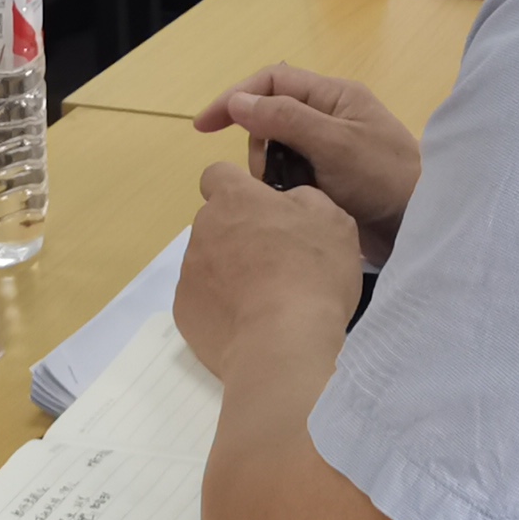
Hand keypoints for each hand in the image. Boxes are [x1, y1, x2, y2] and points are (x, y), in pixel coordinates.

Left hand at [175, 162, 369, 384]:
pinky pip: (203, 300)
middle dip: (238, 235)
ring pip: (208, 262)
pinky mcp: (185, 310)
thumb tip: (288, 202)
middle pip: (216, 222)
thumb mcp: (333, 222)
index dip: (239, 189)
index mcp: (236, 199)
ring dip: (229, 273)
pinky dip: (221, 308)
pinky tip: (249, 324)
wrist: (283, 344)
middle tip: (275, 263)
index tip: (261, 211)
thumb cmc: (313, 275)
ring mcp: (189, 271)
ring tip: (265, 301)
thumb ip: (305, 200)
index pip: (218, 175)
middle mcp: (204, 228)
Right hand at [195, 66, 419, 259]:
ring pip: (277, 149)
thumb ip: (286, 119)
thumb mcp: (334, 144)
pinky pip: (291, 175)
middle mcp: (330, 117)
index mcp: (334, 97)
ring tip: (282, 196)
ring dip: (269, 169)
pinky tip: (287, 206)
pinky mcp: (329, 180)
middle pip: (270, 116)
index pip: (272, 81)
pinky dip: (281, 187)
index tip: (204, 127)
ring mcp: (330, 150)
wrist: (420, 227)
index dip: (235, 98)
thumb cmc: (384, 178)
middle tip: (266, 177)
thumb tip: (238, 102)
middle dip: (258, 143)